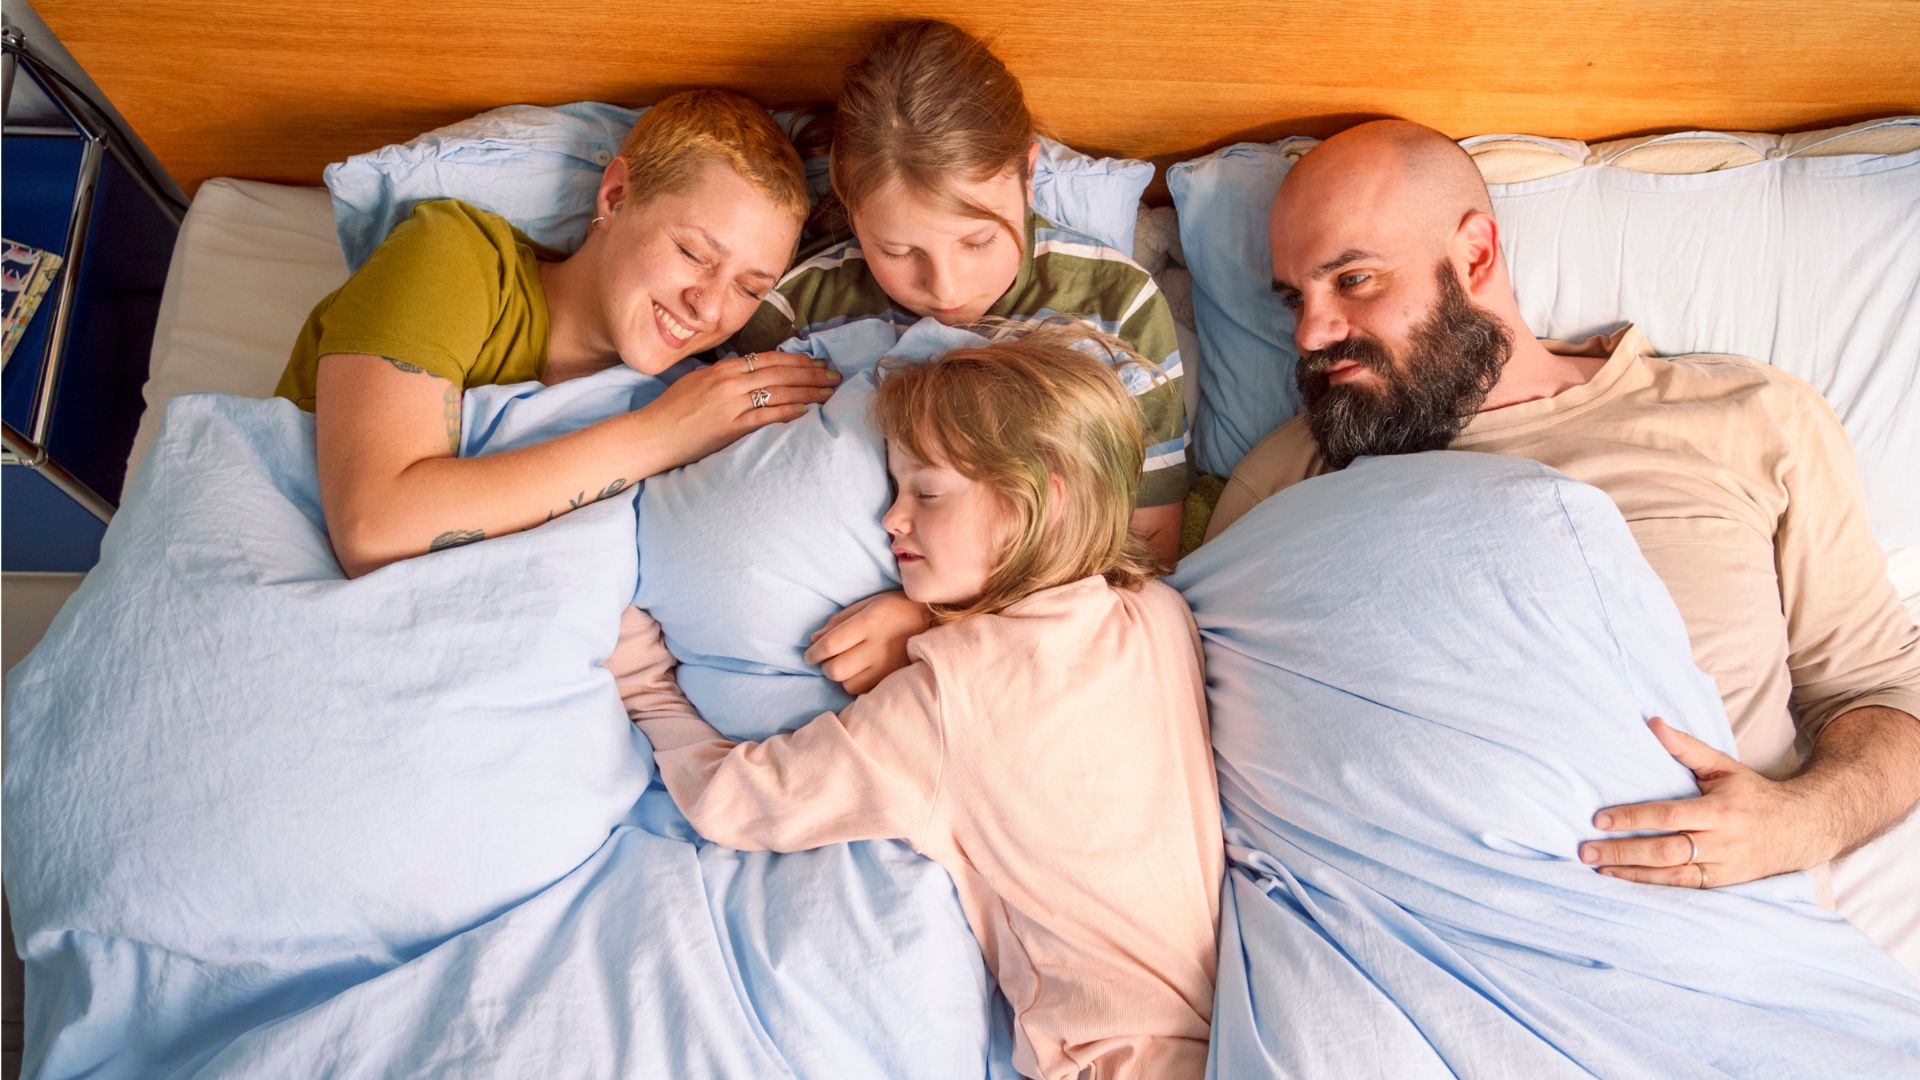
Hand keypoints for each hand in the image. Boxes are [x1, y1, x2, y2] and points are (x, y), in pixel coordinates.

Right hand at [643, 352, 839, 467]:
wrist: (651, 434)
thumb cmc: (671, 411)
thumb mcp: (697, 382)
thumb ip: (723, 376)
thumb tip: (746, 372)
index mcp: (723, 369)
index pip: (768, 359)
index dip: (796, 360)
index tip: (817, 362)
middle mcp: (729, 382)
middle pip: (779, 372)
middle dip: (811, 373)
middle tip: (834, 375)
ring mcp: (729, 404)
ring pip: (778, 391)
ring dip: (808, 391)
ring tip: (829, 392)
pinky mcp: (729, 427)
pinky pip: (764, 416)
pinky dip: (787, 411)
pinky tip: (805, 410)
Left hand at [803, 591, 932, 694]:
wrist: (937, 623)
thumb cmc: (897, 609)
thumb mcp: (869, 604)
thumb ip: (840, 620)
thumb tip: (814, 639)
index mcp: (870, 622)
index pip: (831, 644)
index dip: (814, 653)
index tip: (809, 655)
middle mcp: (879, 647)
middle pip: (836, 670)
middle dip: (826, 667)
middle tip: (828, 660)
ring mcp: (889, 667)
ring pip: (849, 685)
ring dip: (843, 677)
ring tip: (850, 665)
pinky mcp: (896, 680)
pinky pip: (865, 691)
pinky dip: (858, 684)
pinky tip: (864, 673)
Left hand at [1580, 717, 1834, 888]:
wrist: (1801, 829)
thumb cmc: (1753, 794)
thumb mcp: (1724, 766)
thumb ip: (1687, 748)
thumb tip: (1653, 724)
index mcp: (1720, 811)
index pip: (1668, 816)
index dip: (1632, 818)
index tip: (1599, 819)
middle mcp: (1722, 842)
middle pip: (1665, 850)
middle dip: (1623, 851)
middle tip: (1586, 850)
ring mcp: (1724, 867)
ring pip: (1672, 875)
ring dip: (1631, 873)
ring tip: (1597, 867)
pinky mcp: (1723, 884)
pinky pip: (1683, 888)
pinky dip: (1652, 886)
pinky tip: (1624, 881)